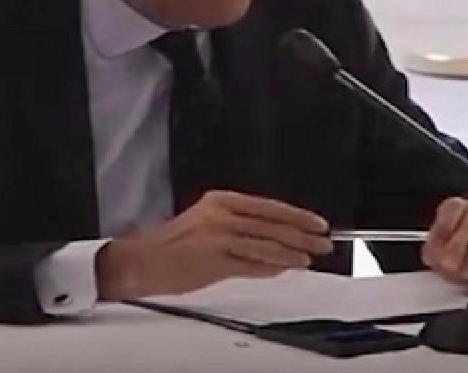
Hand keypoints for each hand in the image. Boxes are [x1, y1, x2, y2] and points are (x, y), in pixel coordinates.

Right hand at [95, 190, 332, 300]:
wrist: (143, 261)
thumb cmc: (172, 247)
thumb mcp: (208, 229)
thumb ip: (242, 235)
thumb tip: (274, 249)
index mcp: (221, 201)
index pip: (268, 206)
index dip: (296, 215)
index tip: (316, 223)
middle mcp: (222, 214)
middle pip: (273, 222)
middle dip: (303, 233)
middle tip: (324, 241)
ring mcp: (219, 236)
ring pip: (266, 242)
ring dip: (293, 251)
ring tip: (311, 257)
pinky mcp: (215, 259)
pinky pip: (252, 262)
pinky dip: (273, 265)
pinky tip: (287, 267)